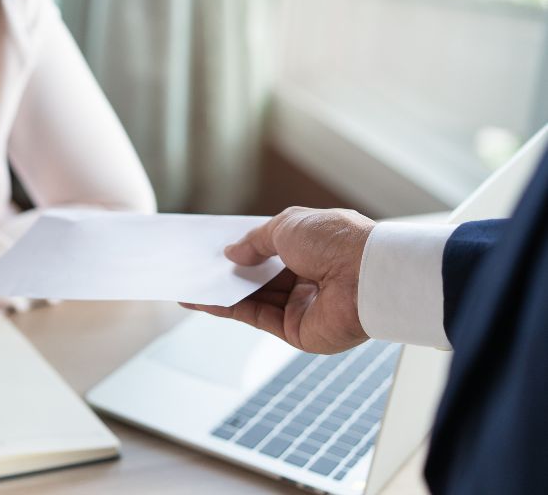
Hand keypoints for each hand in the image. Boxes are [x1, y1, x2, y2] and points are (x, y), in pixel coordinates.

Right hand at [182, 207, 374, 353]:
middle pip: (262, 278)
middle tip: (199, 270)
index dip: (246, 250)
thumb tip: (232, 253)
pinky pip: (256, 318)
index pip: (272, 250)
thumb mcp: (287, 226)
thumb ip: (255, 241)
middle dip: (231, 274)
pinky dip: (230, 310)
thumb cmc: (336, 242)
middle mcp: (310, 278)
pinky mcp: (297, 331)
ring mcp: (303, 306)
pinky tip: (206, 301)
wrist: (367, 277)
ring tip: (191, 287)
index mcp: (314, 248)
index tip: (218, 250)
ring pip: (255, 300)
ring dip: (223, 294)